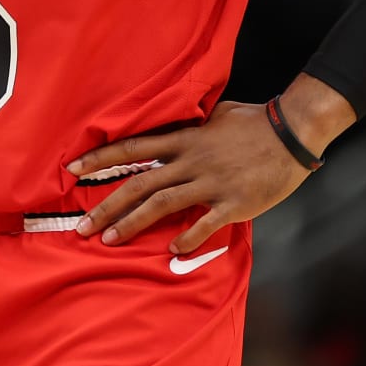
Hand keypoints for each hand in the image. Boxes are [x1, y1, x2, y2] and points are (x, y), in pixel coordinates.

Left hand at [65, 100, 313, 254]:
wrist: (292, 132)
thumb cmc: (255, 121)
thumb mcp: (215, 114)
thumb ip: (191, 124)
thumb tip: (176, 124)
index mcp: (185, 138)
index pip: (133, 148)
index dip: (101, 158)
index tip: (73, 170)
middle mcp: (191, 160)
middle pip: (139, 184)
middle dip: (107, 205)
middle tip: (81, 226)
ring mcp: (210, 182)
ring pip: (161, 204)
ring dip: (132, 223)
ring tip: (108, 241)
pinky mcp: (233, 202)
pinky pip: (204, 223)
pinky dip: (187, 237)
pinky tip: (171, 250)